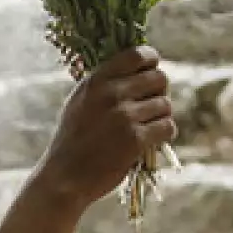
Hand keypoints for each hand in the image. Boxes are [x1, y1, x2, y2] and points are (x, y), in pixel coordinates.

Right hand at [34, 46, 175, 207]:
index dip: (151, 60)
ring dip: (161, 116)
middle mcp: (111, 94)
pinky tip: (152, 140)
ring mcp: (124, 116)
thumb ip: (102, 84)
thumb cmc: (72, 140)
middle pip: (159, 78)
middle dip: (160, 91)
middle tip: (151, 106)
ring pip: (165, 104)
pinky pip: (167, 126)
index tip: (151, 71)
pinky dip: (165, 134)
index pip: (136, 55)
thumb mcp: (79, 102)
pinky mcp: (135, 139)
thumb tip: (135, 69)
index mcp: (96, 81)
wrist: (65, 177)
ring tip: (148, 127)